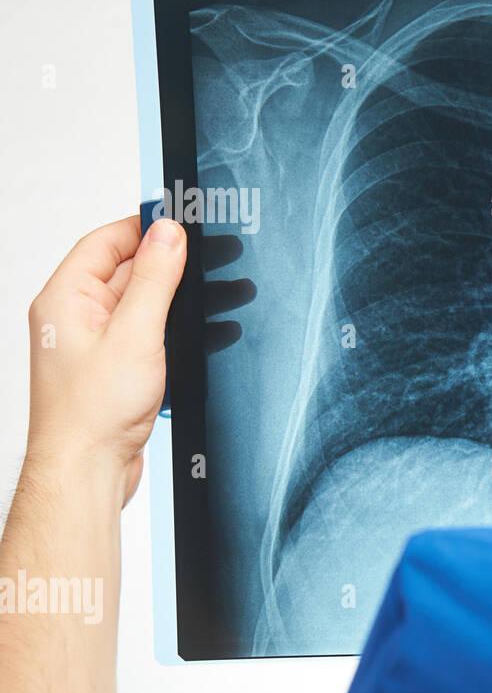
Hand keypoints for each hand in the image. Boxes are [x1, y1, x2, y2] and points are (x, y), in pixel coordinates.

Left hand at [25, 214, 186, 504]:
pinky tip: (207, 333)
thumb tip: (167, 232)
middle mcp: (75, 317)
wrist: (85, 472)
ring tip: (225, 295)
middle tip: (214, 256)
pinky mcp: (114, 370)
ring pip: (144, 307)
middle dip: (174, 266)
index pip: (105, 242)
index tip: (182, 221)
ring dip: (181, 301)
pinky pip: (149, 337)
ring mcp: (94, 345)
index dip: (144, 228)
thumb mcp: (134, 334)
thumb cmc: (91, 413)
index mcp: (66, 298)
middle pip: (128, 273)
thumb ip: (154, 279)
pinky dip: (177, 331)